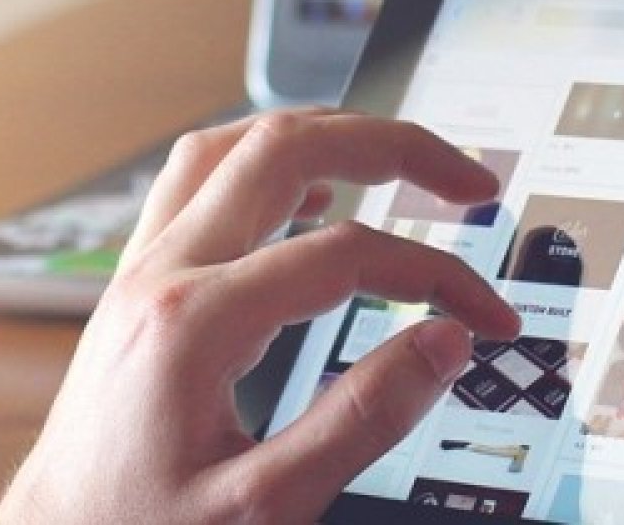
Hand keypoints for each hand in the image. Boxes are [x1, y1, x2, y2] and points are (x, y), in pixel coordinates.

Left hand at [0, 109, 520, 523]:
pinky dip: (267, 164)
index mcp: (194, 323)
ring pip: (233, 145)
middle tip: (465, 181)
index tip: (486, 315)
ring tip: (395, 158)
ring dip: (324, 136)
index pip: (346, 255)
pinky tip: (308, 192)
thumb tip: (442, 344)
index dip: (436, 274)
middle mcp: (162, 273)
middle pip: (285, 148)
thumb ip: (360, 421)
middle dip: (391, 146)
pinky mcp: (136, 286)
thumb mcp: (262, 509)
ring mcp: (142, 270)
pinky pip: (199, 180)